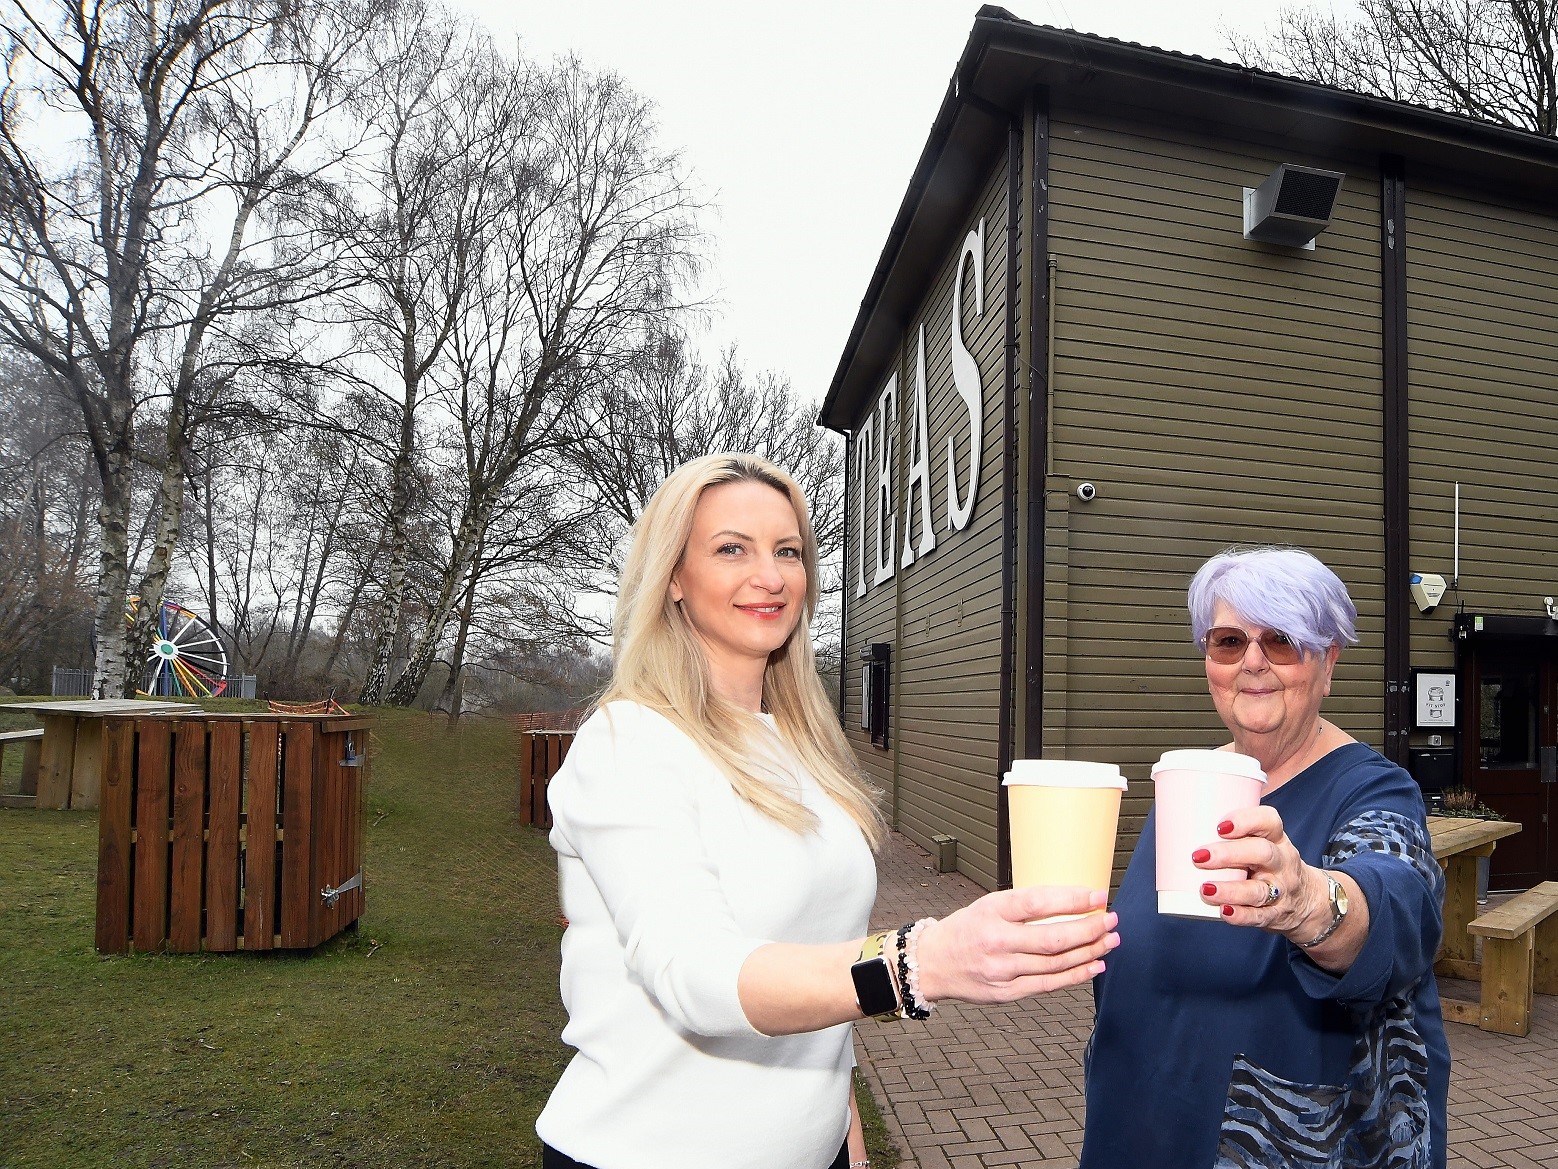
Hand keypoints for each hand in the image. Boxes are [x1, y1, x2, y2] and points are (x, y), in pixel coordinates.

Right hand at [914, 887, 1118, 1004]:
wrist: (932, 964)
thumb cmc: (966, 929)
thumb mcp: (987, 906)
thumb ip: (1023, 906)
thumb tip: (1072, 903)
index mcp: (990, 911)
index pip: (1037, 903)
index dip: (1071, 900)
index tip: (1098, 896)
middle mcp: (996, 941)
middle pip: (1052, 938)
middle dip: (1090, 930)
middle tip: (1112, 920)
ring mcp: (1001, 971)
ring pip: (1056, 963)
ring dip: (1089, 951)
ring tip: (1110, 940)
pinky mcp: (1006, 993)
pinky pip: (1048, 984)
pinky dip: (1076, 975)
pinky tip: (1095, 964)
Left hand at [1191, 806, 1324, 934]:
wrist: (1306, 901)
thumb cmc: (1269, 866)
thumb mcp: (1262, 845)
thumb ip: (1232, 838)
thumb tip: (1177, 826)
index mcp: (1276, 839)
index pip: (1269, 821)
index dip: (1245, 820)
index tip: (1219, 826)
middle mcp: (1282, 862)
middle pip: (1261, 853)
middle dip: (1228, 854)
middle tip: (1198, 856)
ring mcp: (1281, 890)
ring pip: (1259, 889)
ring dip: (1230, 890)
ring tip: (1205, 889)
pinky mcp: (1276, 915)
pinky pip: (1259, 917)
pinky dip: (1241, 916)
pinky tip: (1223, 912)